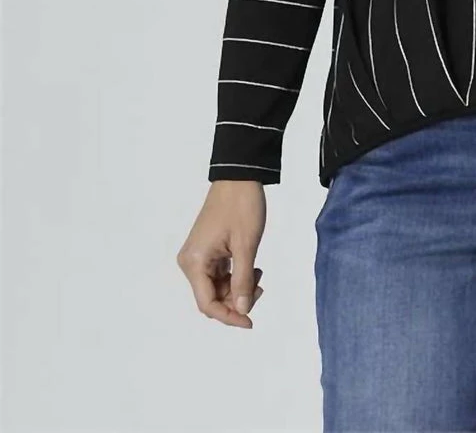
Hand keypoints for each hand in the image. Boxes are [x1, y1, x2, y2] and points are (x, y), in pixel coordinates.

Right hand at [177, 180, 266, 327]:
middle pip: (211, 297)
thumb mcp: (246, 246)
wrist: (238, 177)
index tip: (250, 322)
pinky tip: (252, 268)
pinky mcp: (206, 250)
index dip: (229, 316)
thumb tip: (243, 310)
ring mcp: (197, 256)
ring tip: (258, 273)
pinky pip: (218, 274)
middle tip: (260, 288)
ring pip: (216, 287)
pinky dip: (235, 276)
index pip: (207, 304)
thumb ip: (243, 281)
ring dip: (237, 287)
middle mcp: (190, 262)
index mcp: (194, 262)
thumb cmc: (242, 207)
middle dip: (236, 300)